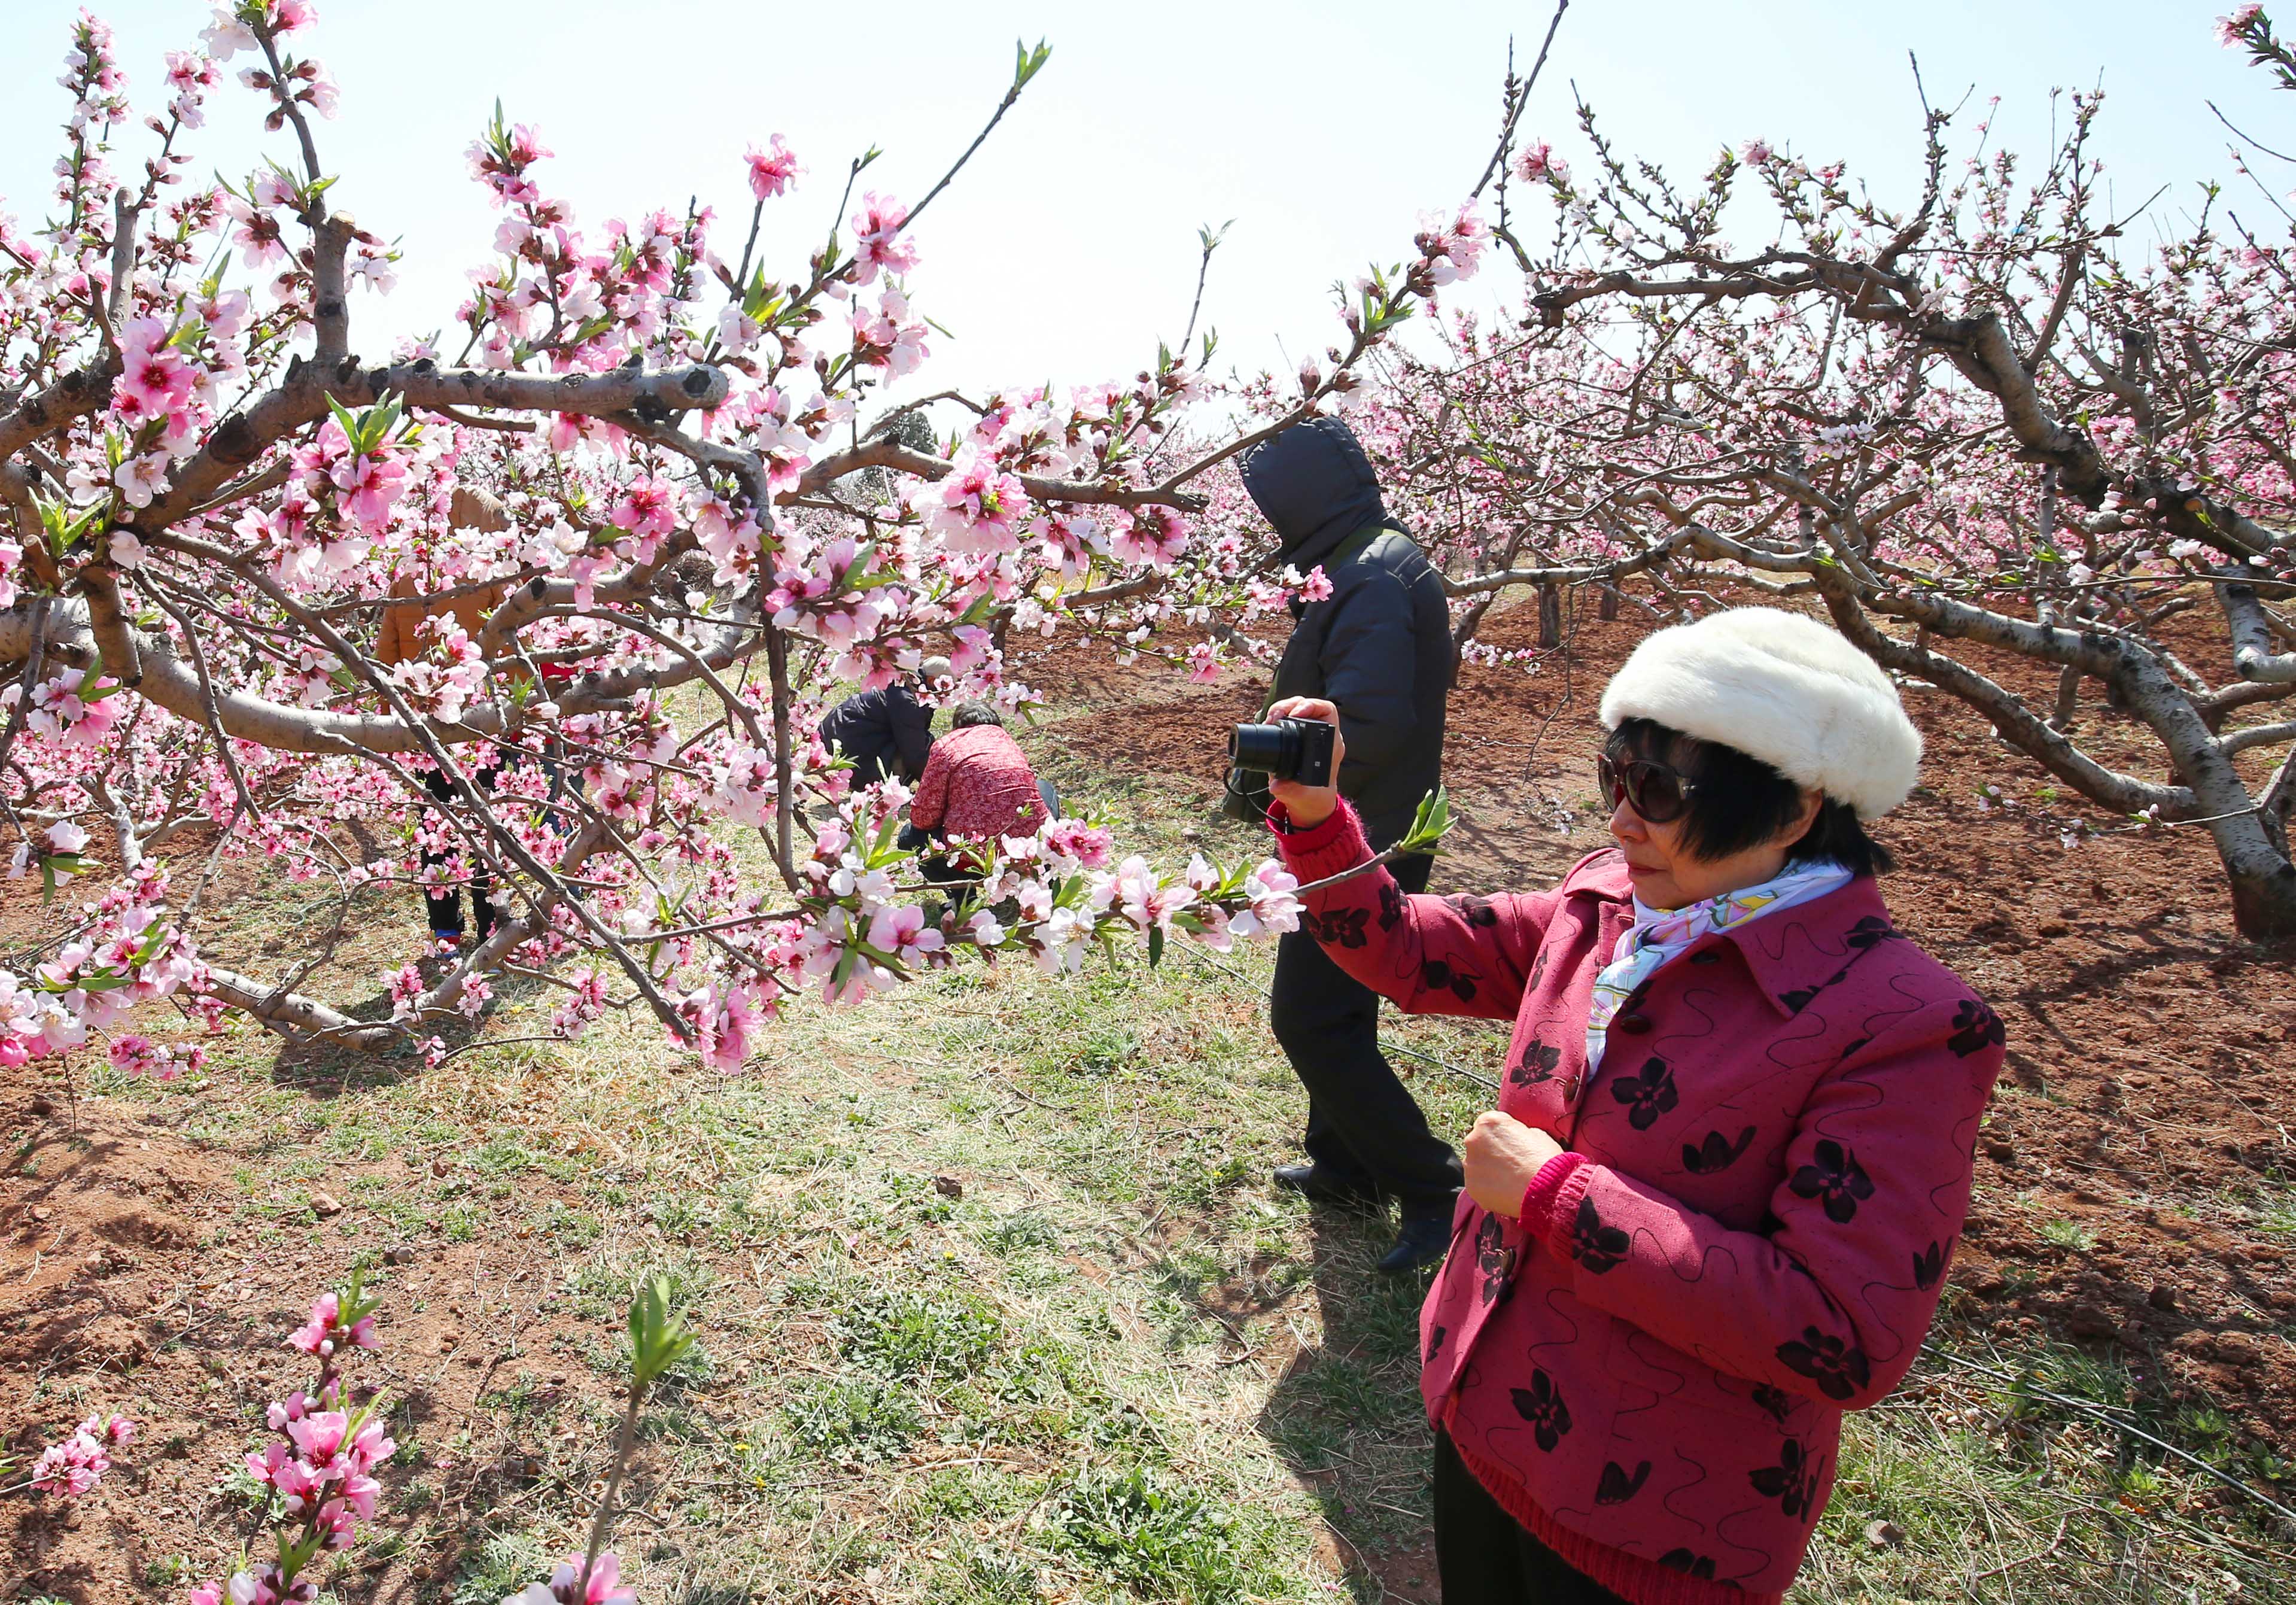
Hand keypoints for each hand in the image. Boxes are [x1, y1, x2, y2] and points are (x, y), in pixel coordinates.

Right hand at [1264, 696, 1344, 827]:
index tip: (1295, 714)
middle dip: (1289, 705)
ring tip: (1269, 719)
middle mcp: (1320, 734)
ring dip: (1280, 708)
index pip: (1327, 711)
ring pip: (1294, 707)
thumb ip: (1291, 791)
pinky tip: (1267, 723)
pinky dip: (1275, 716)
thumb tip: (1277, 785)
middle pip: (1306, 704)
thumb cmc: (1312, 796)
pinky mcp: (1294, 736)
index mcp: (1330, 743)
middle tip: (1274, 717)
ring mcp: (1306, 733)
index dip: (1312, 706)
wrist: (1309, 800)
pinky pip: (1285, 717)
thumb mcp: (1303, 796)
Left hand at [1462, 1109, 1564, 1219]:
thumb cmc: (1544, 1160)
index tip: (1512, 1146)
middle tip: (1511, 1165)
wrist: (1546, 1190)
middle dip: (1492, 1152)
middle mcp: (1473, 1140)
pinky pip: (1478, 1185)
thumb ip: (1519, 1132)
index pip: (1490, 1125)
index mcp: (1488, 1122)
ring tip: (1509, 1181)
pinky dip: (1489, 1188)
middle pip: (1479, 1144)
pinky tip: (1505, 1192)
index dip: (1503, 1136)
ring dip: (1489, 1171)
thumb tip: (1518, 1138)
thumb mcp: (1537, 1134)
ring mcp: (1470, 1164)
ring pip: (1477, 1166)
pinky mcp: (1471, 1186)